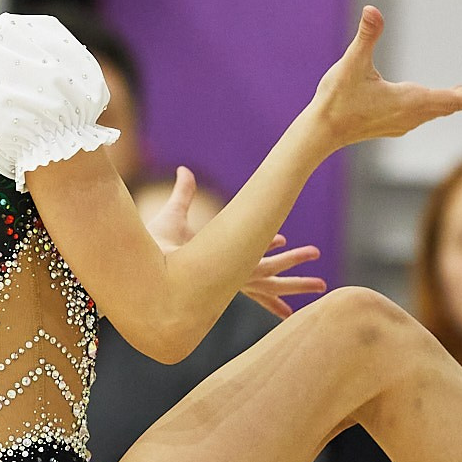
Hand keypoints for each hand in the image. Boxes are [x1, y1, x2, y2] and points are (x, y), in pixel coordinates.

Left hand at [140, 167, 325, 317]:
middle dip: (294, 278)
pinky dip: (276, 289)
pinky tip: (296, 291)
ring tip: (321, 284)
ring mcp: (230, 278)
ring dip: (296, 280)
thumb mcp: (173, 214)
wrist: (139, 262)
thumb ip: (183, 193)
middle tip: (320, 282)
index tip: (287, 240)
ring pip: (272, 280)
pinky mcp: (226, 278)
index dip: (270, 251)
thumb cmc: (151, 243)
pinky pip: (260, 281)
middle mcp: (228, 275)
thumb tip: (184, 170)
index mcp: (218, 264)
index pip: (251, 262)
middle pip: (270, 276)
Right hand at [307, 8, 461, 150]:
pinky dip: (433, 107)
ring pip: (434, 112)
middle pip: (446, 106)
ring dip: (450, 101)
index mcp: (408, 100)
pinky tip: (428, 104)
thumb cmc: (337, 99)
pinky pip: (421, 116)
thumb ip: (366, 36)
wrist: (320, 131)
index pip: (450, 100)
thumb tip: (372, 11)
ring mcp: (400, 123)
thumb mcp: (352, 63)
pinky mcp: (391, 126)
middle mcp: (409, 115)